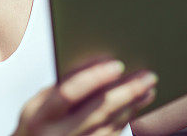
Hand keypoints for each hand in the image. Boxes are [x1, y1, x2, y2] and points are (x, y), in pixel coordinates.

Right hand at [13, 60, 157, 135]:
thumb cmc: (38, 124)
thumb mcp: (38, 103)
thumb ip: (63, 84)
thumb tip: (99, 62)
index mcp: (39, 116)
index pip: (69, 93)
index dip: (94, 78)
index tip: (117, 64)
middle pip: (99, 111)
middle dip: (127, 91)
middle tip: (148, 75)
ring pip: (112, 125)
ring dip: (133, 105)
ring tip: (148, 87)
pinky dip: (127, 118)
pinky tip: (136, 105)